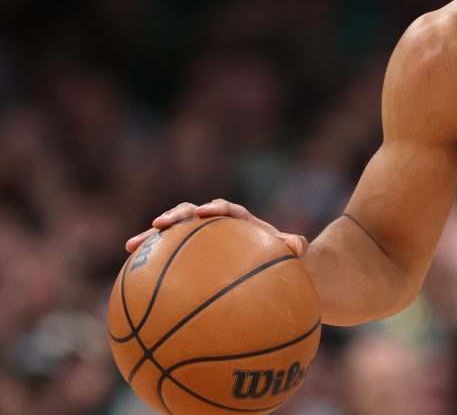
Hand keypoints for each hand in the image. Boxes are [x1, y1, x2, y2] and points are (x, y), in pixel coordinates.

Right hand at [124, 199, 308, 255]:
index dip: (215, 208)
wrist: (273, 271)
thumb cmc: (282, 261)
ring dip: (152, 236)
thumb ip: (295, 247)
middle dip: (176, 215)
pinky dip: (149, 264)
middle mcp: (217, 226)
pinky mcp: (188, 256)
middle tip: (159, 223)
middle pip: (192, 213)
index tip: (205, 212)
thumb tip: (297, 243)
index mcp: (240, 221)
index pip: (227, 209)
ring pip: (173, 233)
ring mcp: (200, 240)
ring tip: (130, 246)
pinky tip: (128, 278)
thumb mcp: (291, 255)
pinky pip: (166, 257)